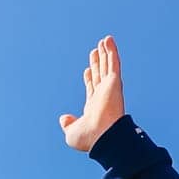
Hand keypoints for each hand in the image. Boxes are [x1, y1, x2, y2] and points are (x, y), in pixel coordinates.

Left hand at [59, 35, 124, 152]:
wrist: (103, 136)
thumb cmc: (89, 138)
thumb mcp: (72, 133)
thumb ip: (68, 124)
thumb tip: (63, 119)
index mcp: (93, 107)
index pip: (91, 88)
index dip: (89, 78)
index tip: (87, 70)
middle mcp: (102, 96)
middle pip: (99, 74)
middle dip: (97, 63)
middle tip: (95, 51)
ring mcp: (109, 88)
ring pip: (107, 66)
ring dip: (106, 53)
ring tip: (104, 40)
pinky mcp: (114, 82)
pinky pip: (113, 62)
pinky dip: (111, 51)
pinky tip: (108, 40)